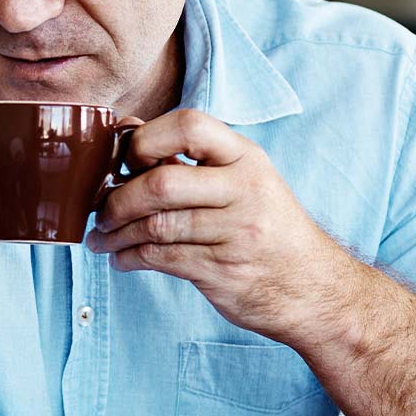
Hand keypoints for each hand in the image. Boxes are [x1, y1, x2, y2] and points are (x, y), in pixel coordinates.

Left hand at [83, 108, 355, 341]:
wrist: (314, 289)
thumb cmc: (267, 228)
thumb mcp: (243, 181)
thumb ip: (189, 157)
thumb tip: (127, 129)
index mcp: (246, 158)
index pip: (190, 125)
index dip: (146, 138)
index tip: (125, 159)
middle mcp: (245, 190)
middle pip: (162, 183)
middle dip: (118, 199)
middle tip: (100, 211)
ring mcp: (237, 233)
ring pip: (156, 226)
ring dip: (116, 235)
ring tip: (102, 239)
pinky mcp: (224, 271)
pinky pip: (162, 259)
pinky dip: (130, 259)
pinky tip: (121, 260)